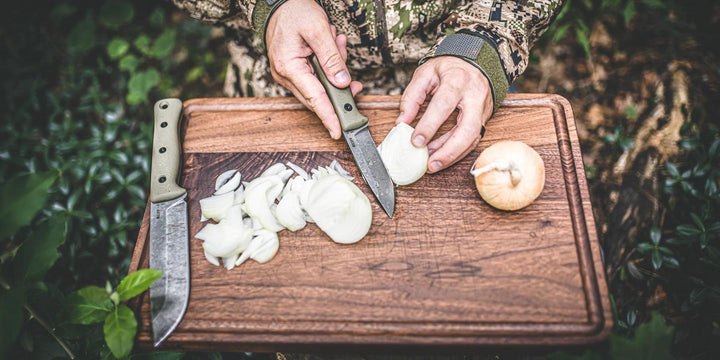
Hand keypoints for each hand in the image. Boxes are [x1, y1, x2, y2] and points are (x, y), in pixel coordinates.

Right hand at [266, 0, 362, 138]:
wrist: (281, 3)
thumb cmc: (295, 12)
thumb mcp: (318, 30)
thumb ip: (332, 58)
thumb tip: (342, 83)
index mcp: (289, 67)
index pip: (314, 98)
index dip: (328, 116)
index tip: (338, 132)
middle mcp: (286, 75)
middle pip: (319, 96)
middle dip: (339, 87)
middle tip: (352, 76)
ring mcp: (289, 74)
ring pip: (321, 86)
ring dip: (334, 69)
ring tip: (335, 42)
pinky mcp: (295, 70)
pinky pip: (317, 77)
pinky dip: (329, 65)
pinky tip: (332, 45)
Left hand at [396, 56, 492, 172]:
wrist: (475, 62)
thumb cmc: (449, 68)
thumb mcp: (425, 73)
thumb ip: (412, 97)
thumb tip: (402, 122)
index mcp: (458, 81)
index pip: (443, 106)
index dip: (429, 126)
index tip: (415, 141)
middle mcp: (475, 96)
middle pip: (467, 129)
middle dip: (449, 151)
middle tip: (430, 164)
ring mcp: (482, 109)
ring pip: (472, 139)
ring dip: (452, 155)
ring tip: (432, 165)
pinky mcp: (484, 119)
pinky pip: (473, 140)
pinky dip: (458, 152)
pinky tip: (442, 157)